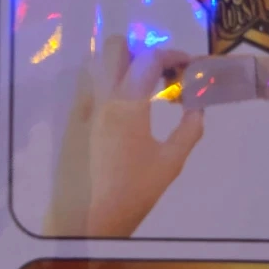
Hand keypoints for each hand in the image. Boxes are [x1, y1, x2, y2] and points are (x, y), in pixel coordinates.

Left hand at [45, 35, 202, 236]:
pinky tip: (121, 108)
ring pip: (96, 63)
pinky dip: (106, 84)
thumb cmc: (131, 194)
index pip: (150, 59)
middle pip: (115, 47)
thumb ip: (189, 130)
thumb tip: (198, 107)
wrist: (85, 220)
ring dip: (120, 65)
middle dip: (141, 51)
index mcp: (127, 105)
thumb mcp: (170, 164)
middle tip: (161, 73)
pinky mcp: (71, 121)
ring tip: (141, 88)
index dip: (172, 54)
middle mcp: (100, 97)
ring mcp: (81, 107)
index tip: (186, 65)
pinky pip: (86, 87)